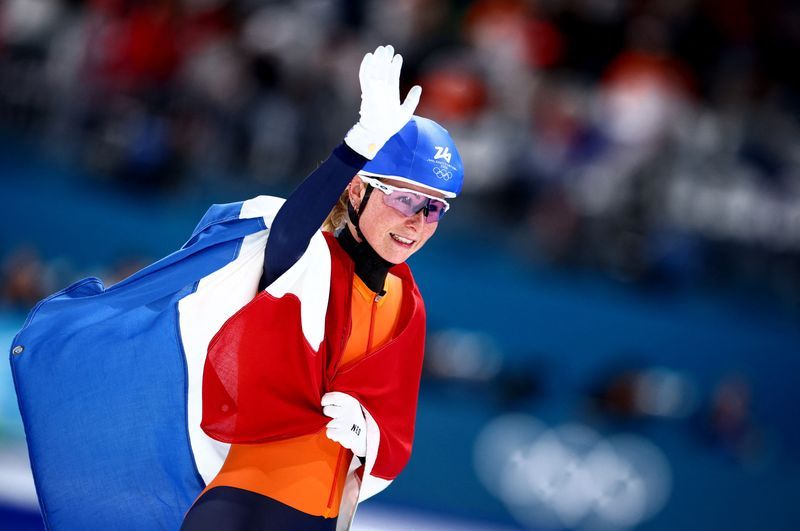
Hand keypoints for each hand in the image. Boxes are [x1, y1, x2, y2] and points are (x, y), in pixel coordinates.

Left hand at [321, 391, 366, 456]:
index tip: (324, 403)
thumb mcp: (349, 406)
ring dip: (331, 426)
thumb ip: (337, 402)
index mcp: (351, 401)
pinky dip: (332, 435)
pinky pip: (329, 433)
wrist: (363, 436)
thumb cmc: (351, 419)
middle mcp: (349, 410)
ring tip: (341, 427)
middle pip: (326, 410)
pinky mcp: (344, 434)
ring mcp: (347, 422)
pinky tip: (341, 434)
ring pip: (327, 423)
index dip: (325, 400)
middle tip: (336, 417)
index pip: (332, 396)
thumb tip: (321, 401)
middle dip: (327, 414)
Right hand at [344, 44, 421, 158]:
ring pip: (375, 71)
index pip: (392, 76)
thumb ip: (412, 99)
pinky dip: (367, 66)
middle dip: (386, 59)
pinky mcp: (367, 91)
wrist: (378, 133)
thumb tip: (419, 86)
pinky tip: (370, 56)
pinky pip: (365, 76)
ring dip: (378, 60)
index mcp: (390, 94)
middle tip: (388, 47)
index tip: (398, 56)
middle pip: (383, 71)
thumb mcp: (406, 112)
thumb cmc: (390, 126)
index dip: (395, 66)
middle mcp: (381, 90)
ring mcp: (374, 90)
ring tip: (382, 49)